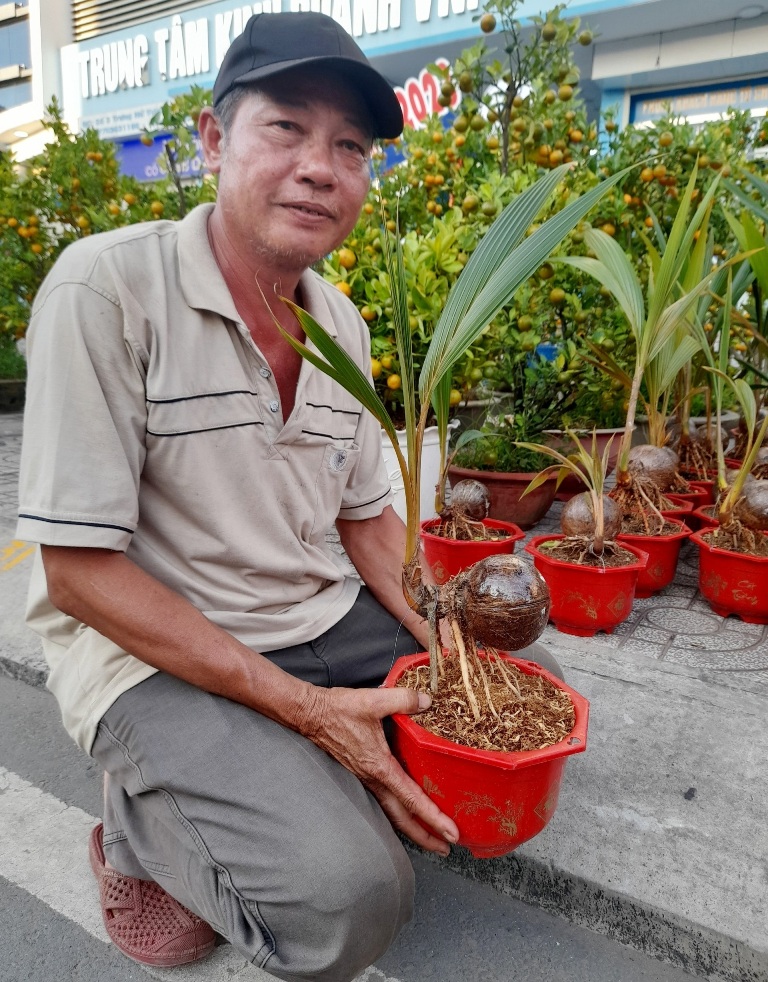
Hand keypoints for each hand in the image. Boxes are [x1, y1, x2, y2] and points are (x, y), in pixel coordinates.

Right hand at [294, 685, 459, 855]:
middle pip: (402, 819)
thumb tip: (427, 701)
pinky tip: (404, 812)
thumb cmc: (338, 710)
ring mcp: (365, 779)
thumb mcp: (373, 700)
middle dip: (426, 837)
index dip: (434, 818)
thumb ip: (403, 700)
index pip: (411, 799)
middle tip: (447, 849)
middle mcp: (373, 779)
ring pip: (392, 813)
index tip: (451, 833)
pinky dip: (398, 813)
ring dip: (412, 828)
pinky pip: (383, 801)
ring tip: (430, 838)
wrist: (311, 714)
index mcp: (379, 767)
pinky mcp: (361, 774)